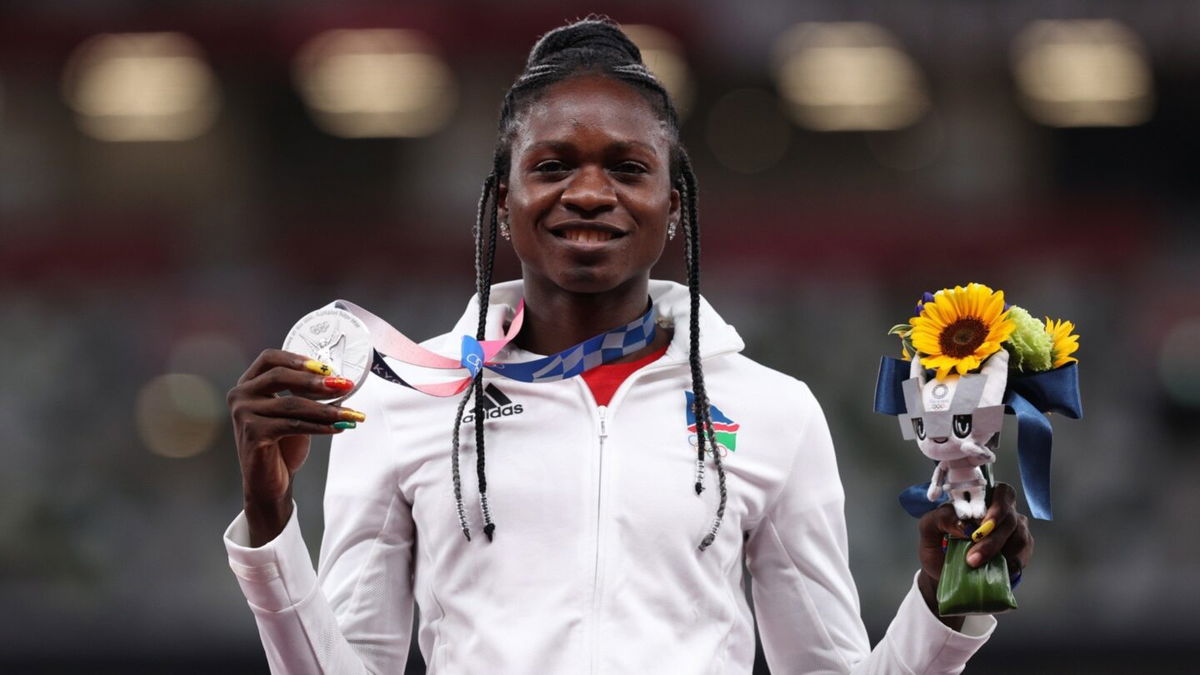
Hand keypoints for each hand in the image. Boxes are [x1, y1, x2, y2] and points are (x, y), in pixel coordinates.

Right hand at [226, 349, 363, 544]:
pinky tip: (338, 427)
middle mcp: (240, 396)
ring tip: (351, 414)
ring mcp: (243, 414)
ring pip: (292, 403)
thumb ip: (306, 394)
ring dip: (327, 408)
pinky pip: (293, 424)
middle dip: (317, 381)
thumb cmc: (282, 444)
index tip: (325, 367)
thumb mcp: (294, 412)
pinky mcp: (252, 434)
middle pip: (280, 376)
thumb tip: (340, 381)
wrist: (269, 482)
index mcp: (248, 384)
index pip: (270, 358)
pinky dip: (320, 426)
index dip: (298, 359)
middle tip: (346, 386)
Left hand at [916, 483, 1034, 627]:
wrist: (946, 576)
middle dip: (992, 537)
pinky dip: (1012, 561)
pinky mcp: (1021, 549)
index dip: (997, 506)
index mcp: (979, 500)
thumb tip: (963, 524)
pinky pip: (1024, 552)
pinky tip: (997, 568)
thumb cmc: (938, 549)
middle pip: (1009, 515)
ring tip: (978, 565)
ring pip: (1019, 533)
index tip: (982, 525)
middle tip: (973, 557)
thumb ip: (938, 518)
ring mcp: (1013, 529)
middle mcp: (1000, 511)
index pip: (1000, 491)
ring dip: (999, 551)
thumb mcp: (928, 531)